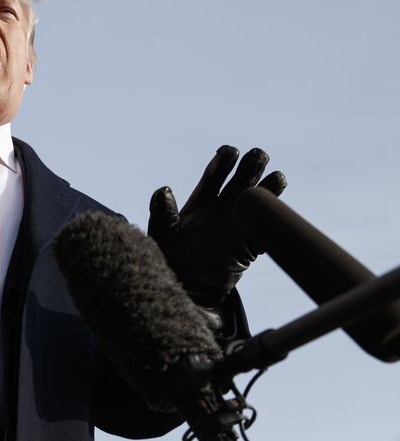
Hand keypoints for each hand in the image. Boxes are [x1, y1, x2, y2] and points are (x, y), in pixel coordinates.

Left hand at [148, 146, 286, 306]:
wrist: (185, 287)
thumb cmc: (168, 257)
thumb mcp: (161, 232)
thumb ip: (161, 211)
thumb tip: (163, 190)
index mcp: (200, 201)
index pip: (214, 176)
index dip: (222, 163)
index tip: (229, 152)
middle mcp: (221, 209)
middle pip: (240, 181)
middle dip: (250, 166)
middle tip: (259, 154)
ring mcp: (237, 226)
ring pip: (257, 201)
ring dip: (268, 188)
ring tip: (277, 177)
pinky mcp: (249, 246)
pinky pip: (265, 230)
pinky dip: (273, 220)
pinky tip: (278, 210)